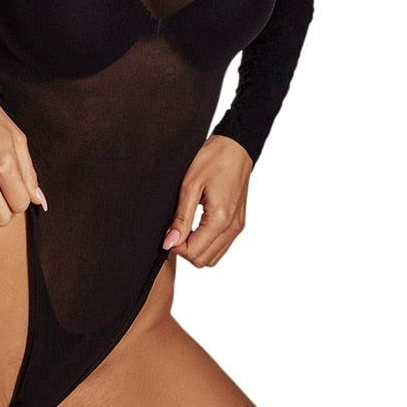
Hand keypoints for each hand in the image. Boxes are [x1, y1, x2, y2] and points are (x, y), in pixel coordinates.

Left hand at [161, 135, 252, 266]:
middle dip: (185, 250)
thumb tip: (169, 242)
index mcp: (221, 219)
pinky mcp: (238, 223)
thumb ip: (181, 217)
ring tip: (184, 227)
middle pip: (204, 260)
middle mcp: (233, 228)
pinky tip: (196, 226)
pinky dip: (207, 243)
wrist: (236, 146)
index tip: (167, 231)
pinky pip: (221, 246)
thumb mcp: (190, 184)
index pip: (194, 253)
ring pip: (213, 257)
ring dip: (196, 248)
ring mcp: (238, 226)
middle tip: (174, 229)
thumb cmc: (213, 159)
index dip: (175, 246)